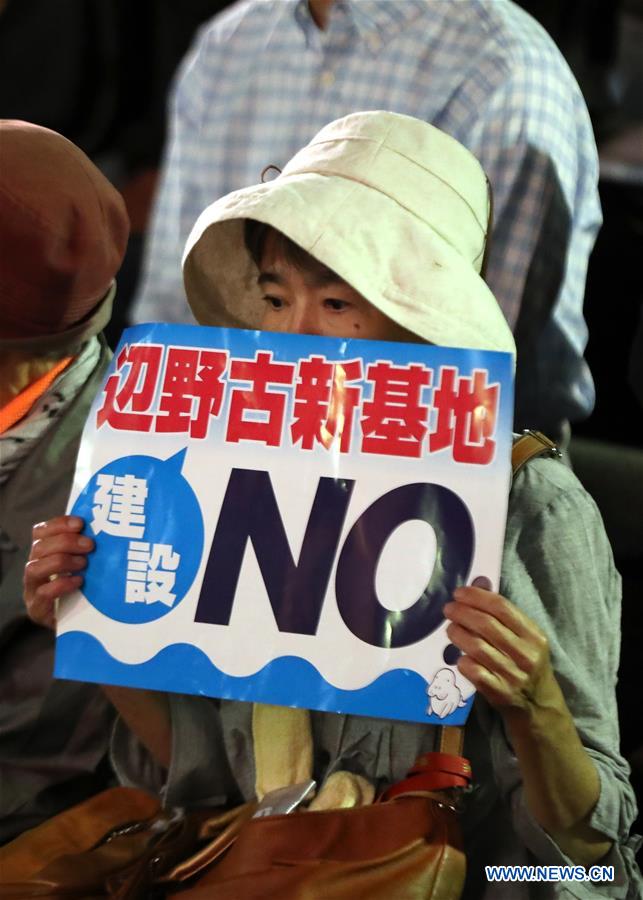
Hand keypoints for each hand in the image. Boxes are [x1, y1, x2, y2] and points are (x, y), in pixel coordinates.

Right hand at [24, 515, 92, 628]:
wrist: (80, 623)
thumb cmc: (85, 589)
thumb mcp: (86, 565)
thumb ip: (88, 550)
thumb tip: (111, 530)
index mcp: (43, 554)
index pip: (41, 531)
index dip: (58, 524)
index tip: (80, 523)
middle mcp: (34, 569)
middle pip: (39, 547)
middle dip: (65, 542)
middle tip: (89, 545)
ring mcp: (32, 590)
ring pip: (34, 568)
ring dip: (60, 562)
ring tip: (83, 563)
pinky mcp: (38, 610)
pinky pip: (42, 594)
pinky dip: (61, 585)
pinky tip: (78, 581)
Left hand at [443, 575, 555, 716]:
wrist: (538, 706)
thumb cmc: (527, 663)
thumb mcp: (526, 638)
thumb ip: (504, 614)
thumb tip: (479, 584)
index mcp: (534, 636)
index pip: (502, 607)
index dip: (477, 597)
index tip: (459, 593)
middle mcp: (525, 654)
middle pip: (486, 625)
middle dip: (462, 612)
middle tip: (448, 609)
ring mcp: (512, 675)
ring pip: (477, 647)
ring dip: (457, 633)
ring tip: (450, 628)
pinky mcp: (499, 692)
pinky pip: (474, 671)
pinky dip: (462, 660)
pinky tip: (459, 655)